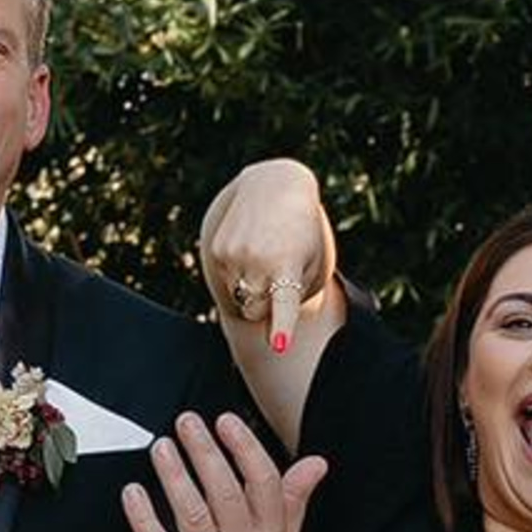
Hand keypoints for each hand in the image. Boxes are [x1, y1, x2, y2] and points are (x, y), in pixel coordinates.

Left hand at [125, 411, 326, 531]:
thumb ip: (293, 502)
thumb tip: (315, 464)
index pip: (263, 484)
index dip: (244, 448)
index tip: (226, 423)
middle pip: (224, 493)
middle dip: (204, 451)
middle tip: (187, 423)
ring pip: (191, 514)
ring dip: (174, 475)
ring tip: (162, 447)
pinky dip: (143, 516)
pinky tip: (134, 492)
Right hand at [201, 158, 333, 356]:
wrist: (276, 186)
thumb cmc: (304, 237)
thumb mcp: (312, 264)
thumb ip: (294, 299)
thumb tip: (263, 320)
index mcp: (288, 266)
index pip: (283, 303)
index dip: (281, 326)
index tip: (279, 345)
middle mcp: (258, 261)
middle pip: (256, 313)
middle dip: (265, 305)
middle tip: (277, 275)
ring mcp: (234, 255)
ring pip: (239, 299)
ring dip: (250, 288)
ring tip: (265, 255)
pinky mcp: (218, 250)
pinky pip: (227, 282)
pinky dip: (238, 274)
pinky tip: (250, 248)